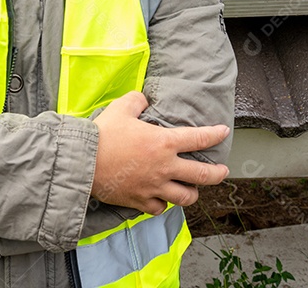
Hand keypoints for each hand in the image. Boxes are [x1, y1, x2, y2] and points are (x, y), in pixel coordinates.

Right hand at [91, 91, 229, 214]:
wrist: (84, 161)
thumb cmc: (103, 134)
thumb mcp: (122, 108)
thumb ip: (138, 100)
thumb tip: (144, 100)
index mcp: (164, 142)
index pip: (199, 138)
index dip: (215, 134)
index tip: (224, 132)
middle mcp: (165, 167)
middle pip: (202, 175)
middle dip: (217, 173)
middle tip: (223, 171)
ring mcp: (154, 187)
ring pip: (185, 197)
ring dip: (192, 193)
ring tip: (192, 190)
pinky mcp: (140, 201)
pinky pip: (160, 207)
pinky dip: (163, 204)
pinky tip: (161, 199)